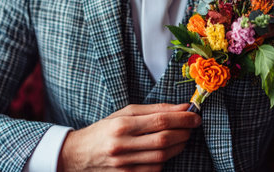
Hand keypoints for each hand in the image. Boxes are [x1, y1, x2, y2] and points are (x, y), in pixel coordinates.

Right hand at [58, 103, 200, 171]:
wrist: (78, 155)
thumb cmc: (105, 130)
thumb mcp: (125, 113)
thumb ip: (153, 109)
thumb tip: (181, 107)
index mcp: (121, 126)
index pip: (160, 121)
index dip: (182, 118)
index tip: (195, 114)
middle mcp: (123, 146)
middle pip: (164, 140)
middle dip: (184, 131)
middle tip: (193, 124)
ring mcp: (125, 165)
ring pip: (163, 156)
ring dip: (180, 145)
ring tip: (183, 135)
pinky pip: (156, 169)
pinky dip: (166, 159)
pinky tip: (167, 150)